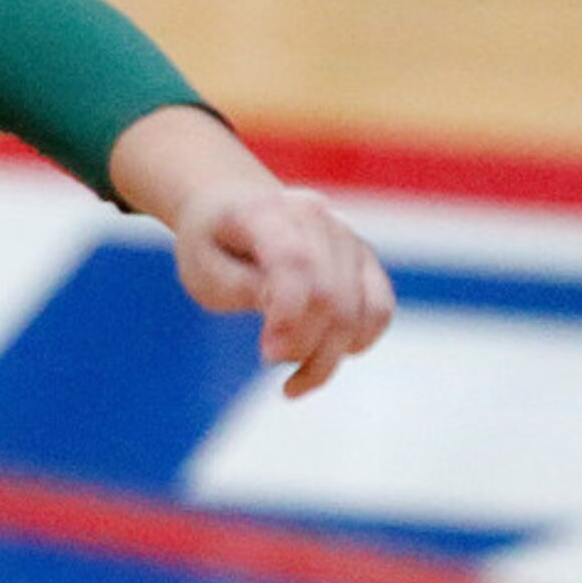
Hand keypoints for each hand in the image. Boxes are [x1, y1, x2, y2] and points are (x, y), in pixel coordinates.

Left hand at [173, 183, 393, 397]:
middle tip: (269, 358)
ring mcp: (344, 236)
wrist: (229, 205)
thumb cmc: (212, 244)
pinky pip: (379, 309)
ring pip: (360, 308)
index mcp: (264, 211)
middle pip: (331, 294)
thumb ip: (242, 289)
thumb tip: (288, 317)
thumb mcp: (202, 270)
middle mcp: (314, 217)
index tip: (268, 353)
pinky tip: (322, 359)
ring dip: (329, 355)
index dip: (290, 314)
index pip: (294, 261)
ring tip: (293, 377)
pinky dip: (356, 343)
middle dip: (304, 343)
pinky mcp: (363, 259)